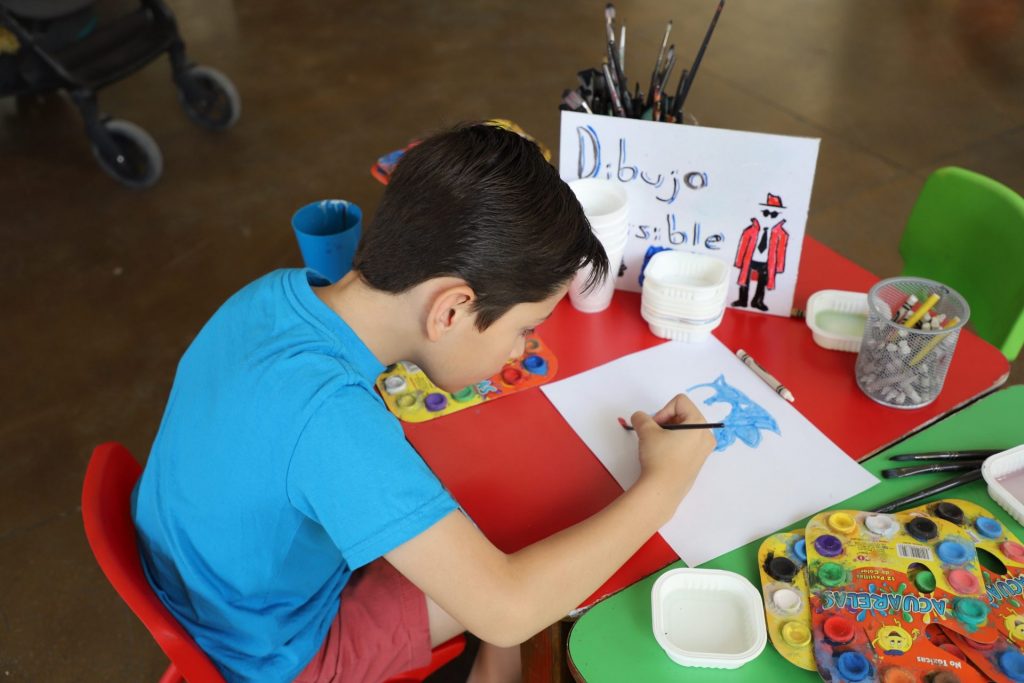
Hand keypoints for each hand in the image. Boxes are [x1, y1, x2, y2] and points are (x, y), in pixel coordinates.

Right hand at [631, 393, 715, 517]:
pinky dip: (674, 443)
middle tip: (653, 433)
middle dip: (666, 421)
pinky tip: (664, 454)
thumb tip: (639, 417)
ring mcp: (704, 449)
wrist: (663, 489)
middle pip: (684, 414)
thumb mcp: (646, 431)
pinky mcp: (698, 461)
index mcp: (699, 423)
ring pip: (685, 429)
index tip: (654, 426)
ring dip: (669, 432)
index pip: (679, 402)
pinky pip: (687, 443)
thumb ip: (641, 418)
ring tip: (657, 445)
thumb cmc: (660, 458)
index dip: (662, 410)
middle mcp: (706, 435)